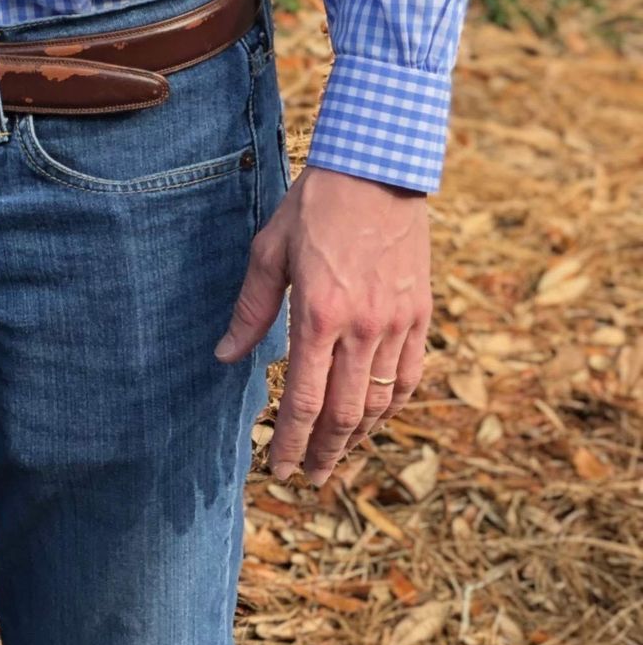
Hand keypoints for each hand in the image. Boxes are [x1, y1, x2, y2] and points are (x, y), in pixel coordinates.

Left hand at [216, 165, 431, 484]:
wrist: (376, 169)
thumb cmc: (314, 205)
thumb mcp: (270, 250)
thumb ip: (251, 309)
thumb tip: (225, 355)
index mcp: (319, 314)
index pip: (305, 399)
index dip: (292, 442)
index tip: (280, 469)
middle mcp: (362, 328)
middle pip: (345, 414)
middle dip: (324, 452)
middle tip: (309, 475)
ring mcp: (397, 324)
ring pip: (381, 402)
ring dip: (358, 437)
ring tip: (337, 454)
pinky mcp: (419, 314)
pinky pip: (410, 376)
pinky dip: (392, 405)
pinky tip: (374, 416)